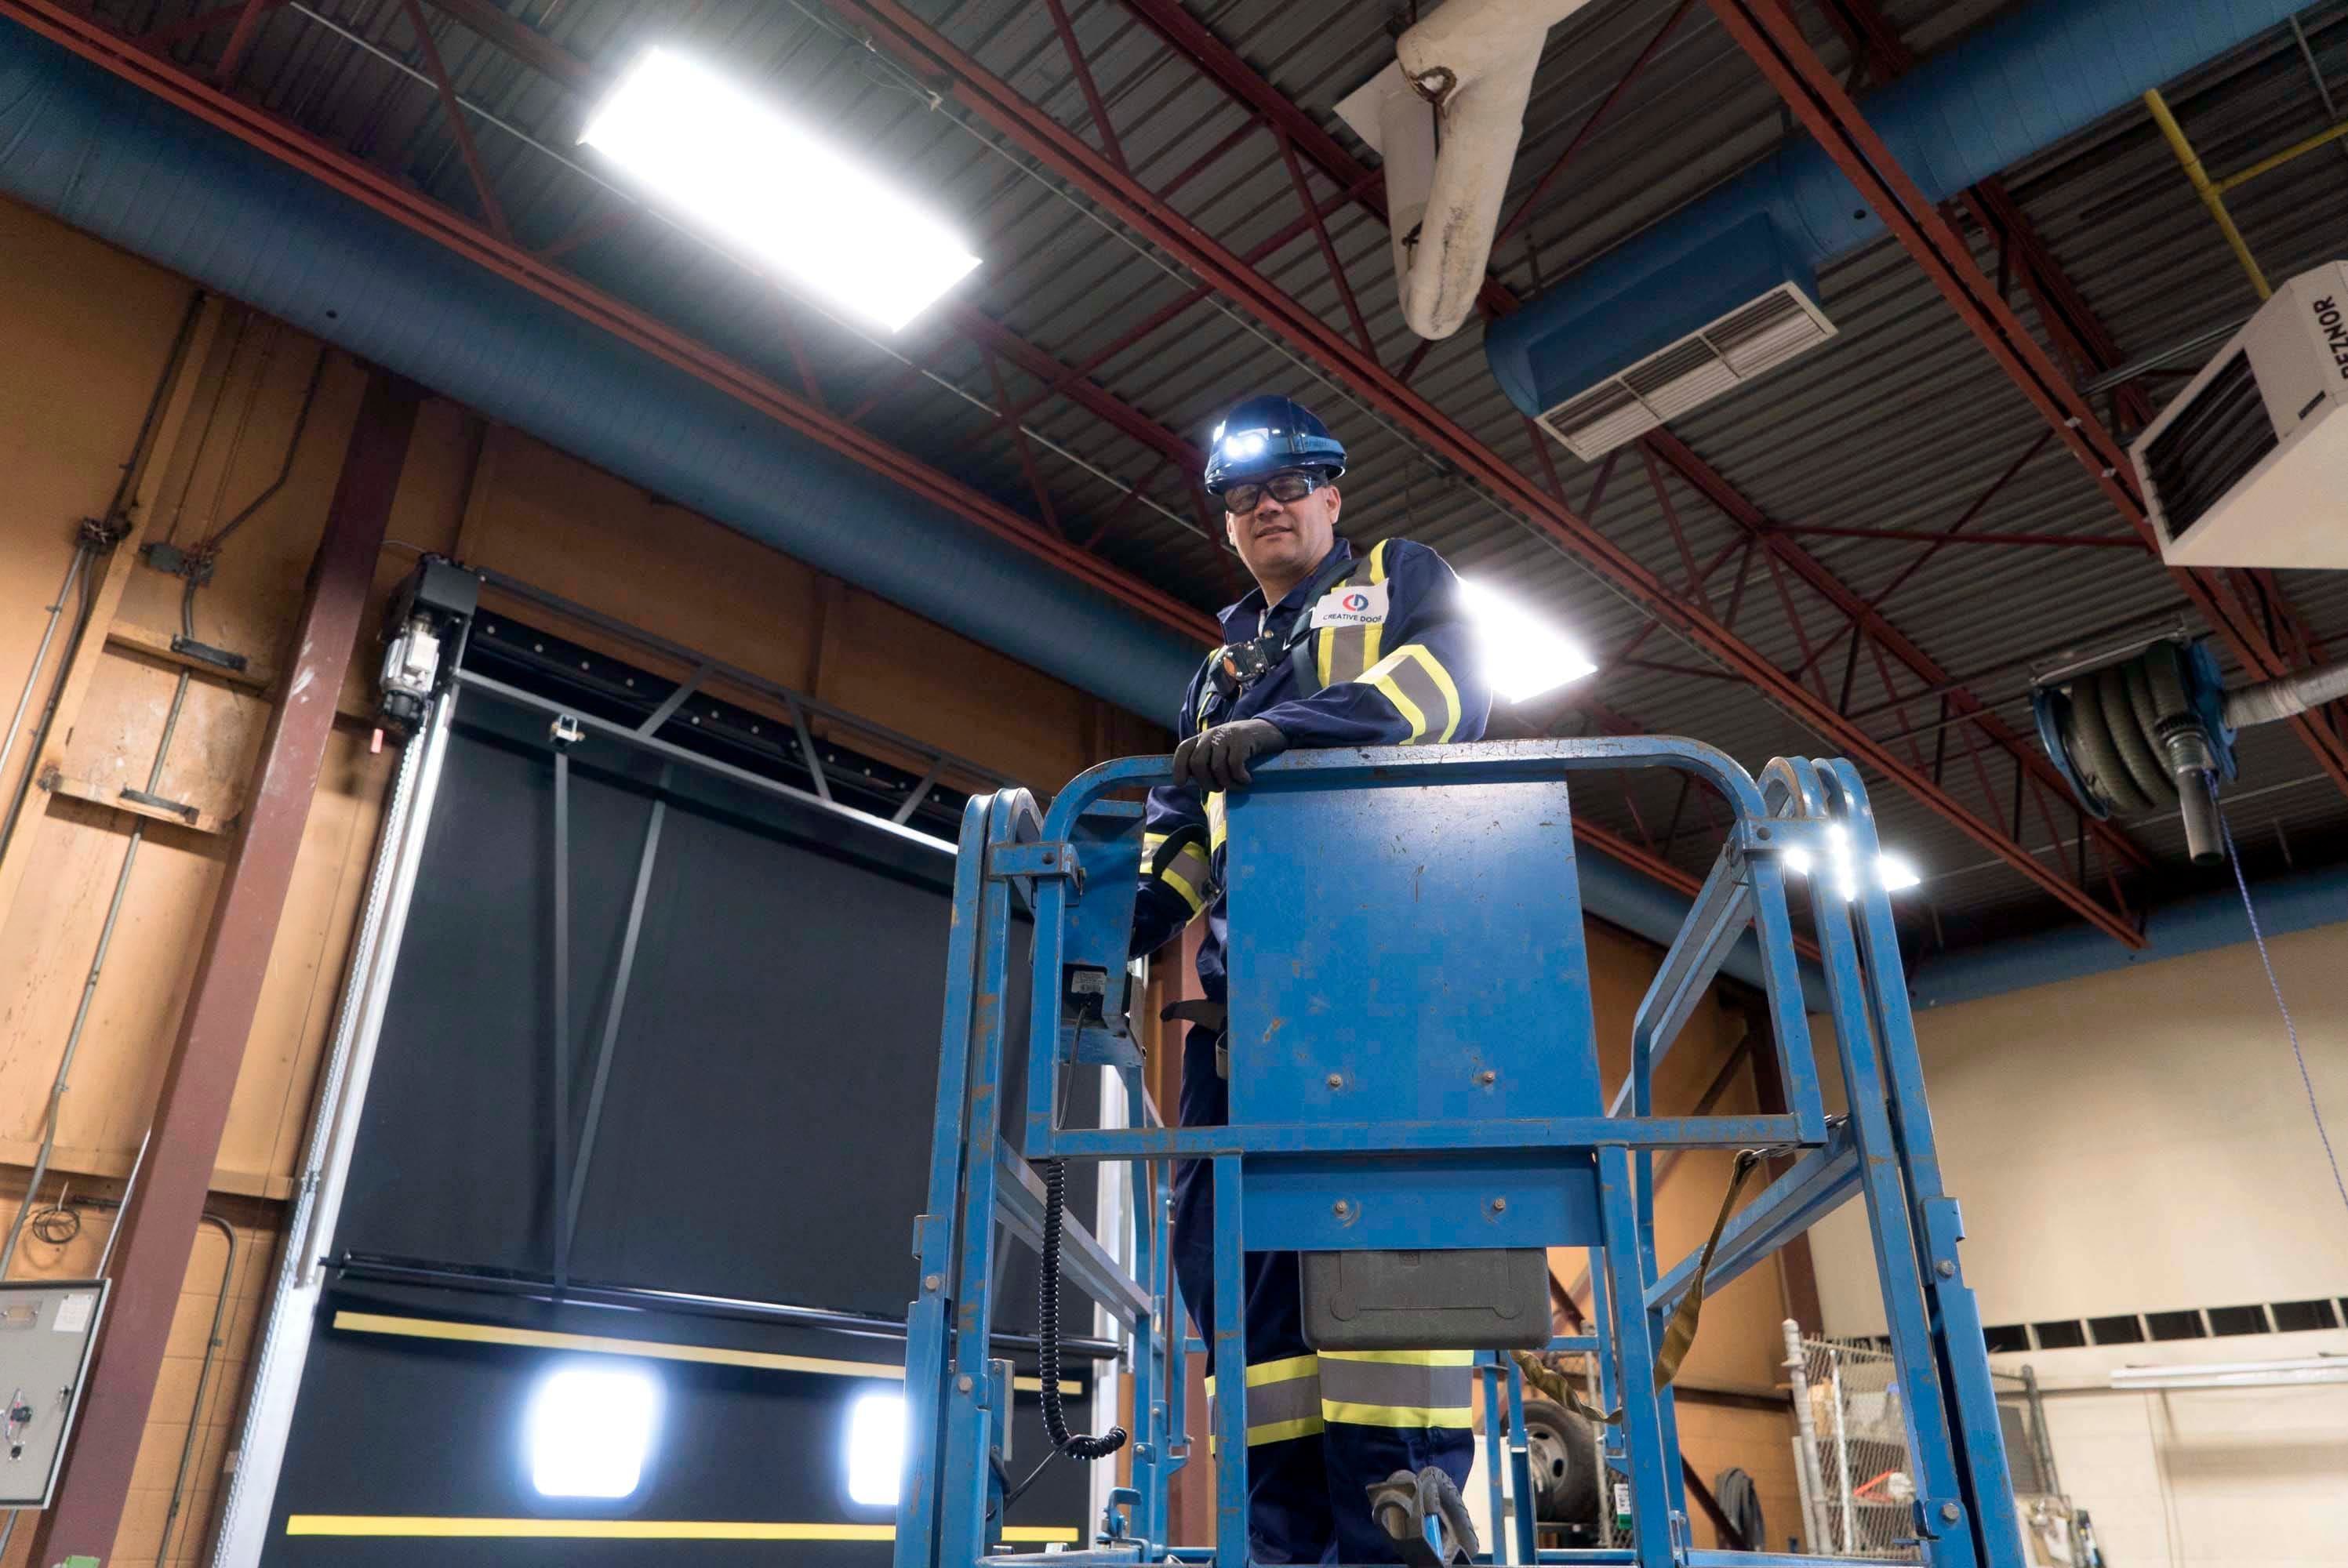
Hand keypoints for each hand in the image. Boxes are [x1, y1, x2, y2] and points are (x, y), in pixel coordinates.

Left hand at [1171, 718, 1286, 791]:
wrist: (1269, 730)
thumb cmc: (1243, 747)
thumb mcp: (1221, 750)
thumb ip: (1208, 761)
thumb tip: (1194, 783)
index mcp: (1203, 737)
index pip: (1183, 749)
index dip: (1179, 768)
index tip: (1181, 784)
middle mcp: (1212, 734)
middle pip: (1197, 763)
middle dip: (1206, 783)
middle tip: (1219, 790)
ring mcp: (1227, 736)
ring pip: (1216, 767)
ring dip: (1226, 783)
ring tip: (1237, 786)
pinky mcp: (1242, 739)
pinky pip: (1234, 765)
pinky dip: (1240, 778)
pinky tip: (1247, 780)